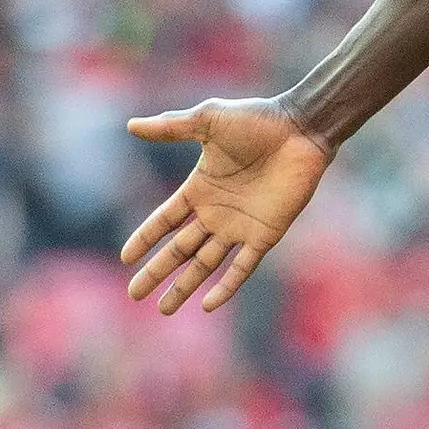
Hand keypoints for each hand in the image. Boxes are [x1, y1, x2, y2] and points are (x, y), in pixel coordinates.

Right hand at [119, 99, 332, 314]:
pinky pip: (242, 267)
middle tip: (134, 295)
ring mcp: (240, 227)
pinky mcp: (265, 235)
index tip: (126, 258)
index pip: (165, 221)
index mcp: (200, 189)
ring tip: (164, 309)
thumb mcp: (207, 119)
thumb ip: (171, 126)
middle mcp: (216, 213)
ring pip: (205, 264)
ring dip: (184, 286)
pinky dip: (226, 287)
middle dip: (157, 272)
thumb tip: (131, 125)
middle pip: (179, 250)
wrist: (301, 129)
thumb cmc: (257, 120)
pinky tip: (208, 305)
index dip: (145, 239)